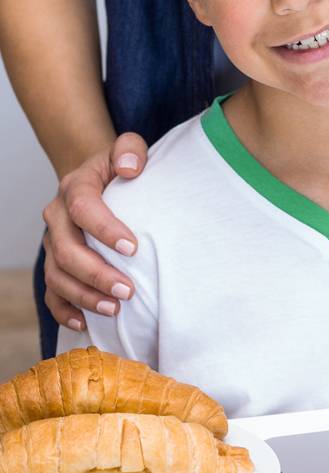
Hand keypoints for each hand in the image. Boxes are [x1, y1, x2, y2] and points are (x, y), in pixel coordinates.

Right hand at [41, 133, 148, 329]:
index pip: (83, 208)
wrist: (98, 180)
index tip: (133, 248)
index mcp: (75, 186)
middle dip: (97, 273)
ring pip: (57, 276)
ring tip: (114, 309)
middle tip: (128, 291)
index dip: (105, 229)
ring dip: (84, 296)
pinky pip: (51, 292)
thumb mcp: (127, 149)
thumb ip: (131, 150)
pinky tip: (85, 323)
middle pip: (67, 250)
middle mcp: (57, 216)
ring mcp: (52, 242)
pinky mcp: (54, 263)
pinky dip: (64, 310)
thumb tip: (130, 168)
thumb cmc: (118, 168)